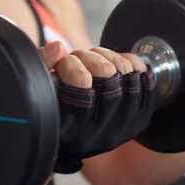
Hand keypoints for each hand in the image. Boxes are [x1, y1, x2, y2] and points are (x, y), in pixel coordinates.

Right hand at [39, 42, 153, 172]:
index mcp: (70, 132)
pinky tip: (120, 62)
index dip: (72, 65)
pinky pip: (146, 84)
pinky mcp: (140, 121)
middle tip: (82, 56)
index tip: (64, 60)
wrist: (78, 131)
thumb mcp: (38, 86)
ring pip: (128, 78)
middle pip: (109, 79)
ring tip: (96, 59)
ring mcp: (123, 129)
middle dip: (93, 59)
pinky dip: (134, 65)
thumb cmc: (52, 104)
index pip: (81, 85)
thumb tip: (58, 48)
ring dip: (112, 59)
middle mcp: (99, 136)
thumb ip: (41, 64)